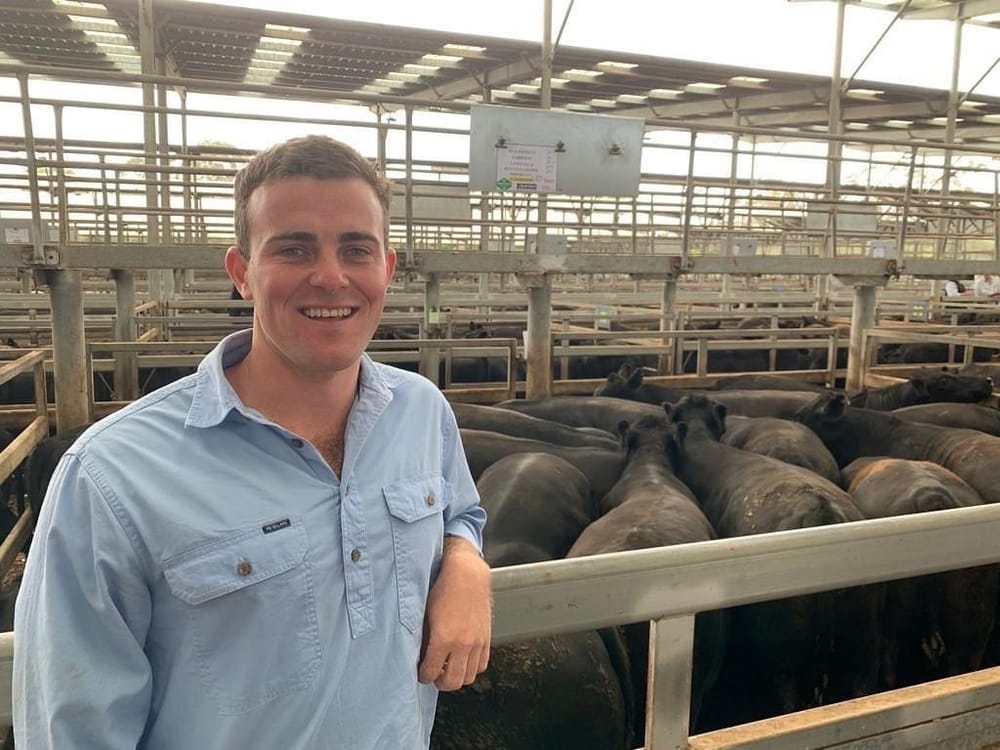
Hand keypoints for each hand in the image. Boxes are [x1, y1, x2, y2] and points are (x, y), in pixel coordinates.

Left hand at [418, 536, 491, 690]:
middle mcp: (462, 644)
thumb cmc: (443, 589)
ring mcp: (477, 643)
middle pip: (452, 682)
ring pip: (469, 677)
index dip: (423, 675)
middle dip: (440, 682)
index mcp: (444, 639)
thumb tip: (420, 656)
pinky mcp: (486, 638)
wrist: (467, 574)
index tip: (421, 672)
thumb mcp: (425, 614)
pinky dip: (472, 667)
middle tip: (434, 674)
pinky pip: (481, 665)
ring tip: (448, 667)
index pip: (430, 673)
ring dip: (457, 676)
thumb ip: (423, 639)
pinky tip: (462, 658)